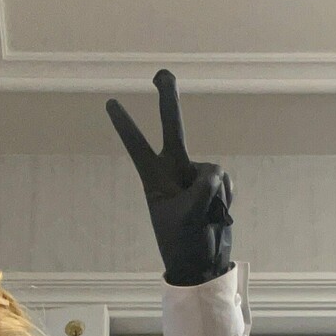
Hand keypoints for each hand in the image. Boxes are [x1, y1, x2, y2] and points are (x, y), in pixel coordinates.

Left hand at [105, 69, 232, 286]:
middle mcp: (174, 170)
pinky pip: (225, 182)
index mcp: (154, 178)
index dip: (125, 125)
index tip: (109, 103)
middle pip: (172, 127)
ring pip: (212, 171)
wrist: (203, 263)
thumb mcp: (188, 214)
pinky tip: (218, 216)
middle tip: (161, 73)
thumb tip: (216, 169)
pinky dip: (225, 199)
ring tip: (204, 219)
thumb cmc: (184, 242)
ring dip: (214, 197)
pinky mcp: (215, 186)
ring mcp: (195, 177)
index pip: (137, 146)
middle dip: (168, 99)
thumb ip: (203, 184)